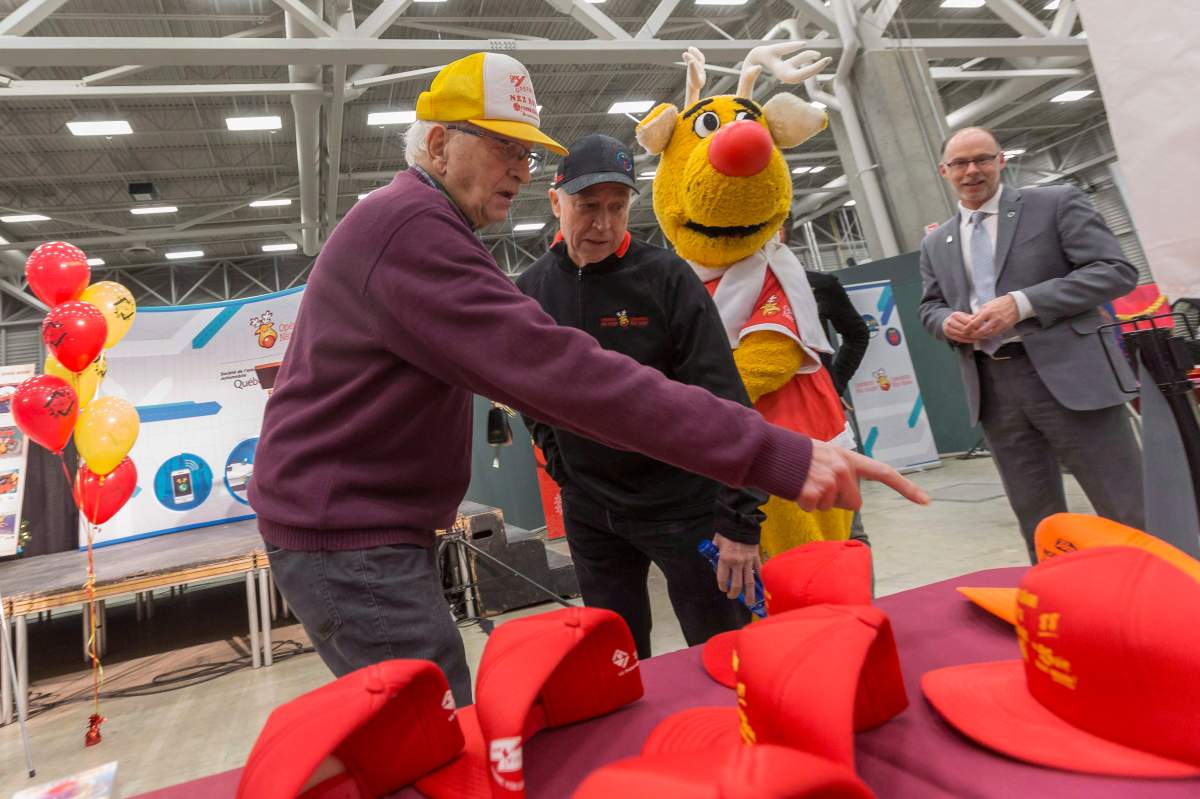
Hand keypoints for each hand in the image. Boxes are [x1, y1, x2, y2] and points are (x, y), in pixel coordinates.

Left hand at [713, 534, 761, 600]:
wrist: (741, 521)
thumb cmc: (726, 531)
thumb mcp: (716, 542)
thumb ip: (715, 553)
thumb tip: (713, 561)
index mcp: (724, 559)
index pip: (722, 579)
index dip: (722, 587)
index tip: (723, 589)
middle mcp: (737, 562)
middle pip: (736, 584)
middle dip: (734, 594)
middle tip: (732, 597)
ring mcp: (748, 561)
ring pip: (749, 582)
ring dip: (749, 594)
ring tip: (750, 603)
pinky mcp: (756, 558)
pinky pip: (759, 573)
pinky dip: (760, 582)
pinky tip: (761, 591)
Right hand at [797, 441, 930, 510]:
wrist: (771, 451)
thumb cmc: (797, 455)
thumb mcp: (825, 454)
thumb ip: (842, 471)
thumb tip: (849, 497)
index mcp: (849, 458)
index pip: (884, 473)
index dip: (906, 488)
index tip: (925, 501)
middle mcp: (843, 469)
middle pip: (854, 502)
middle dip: (838, 500)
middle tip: (818, 484)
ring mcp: (829, 480)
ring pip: (832, 506)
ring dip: (817, 500)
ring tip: (803, 482)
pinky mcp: (813, 491)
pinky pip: (814, 508)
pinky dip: (803, 503)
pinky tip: (796, 488)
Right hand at [942, 311, 980, 343]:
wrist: (946, 321)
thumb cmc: (959, 318)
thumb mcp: (964, 315)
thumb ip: (972, 318)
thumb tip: (982, 323)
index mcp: (955, 315)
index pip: (967, 321)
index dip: (975, 325)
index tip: (983, 327)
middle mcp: (950, 321)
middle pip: (964, 329)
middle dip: (974, 332)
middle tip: (983, 334)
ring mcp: (948, 329)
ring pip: (962, 334)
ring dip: (971, 337)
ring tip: (980, 337)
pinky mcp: (948, 335)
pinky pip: (959, 339)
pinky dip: (967, 340)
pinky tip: (974, 340)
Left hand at [963, 295, 1018, 338]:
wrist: (1015, 304)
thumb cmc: (999, 304)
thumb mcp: (986, 305)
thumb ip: (978, 314)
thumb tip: (969, 321)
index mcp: (987, 311)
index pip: (974, 322)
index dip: (968, 328)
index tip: (964, 331)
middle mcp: (993, 318)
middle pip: (981, 331)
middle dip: (974, 335)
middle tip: (970, 336)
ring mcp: (1000, 323)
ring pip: (988, 334)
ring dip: (982, 336)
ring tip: (977, 336)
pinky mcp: (1005, 327)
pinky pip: (996, 334)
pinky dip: (990, 335)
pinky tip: (986, 335)